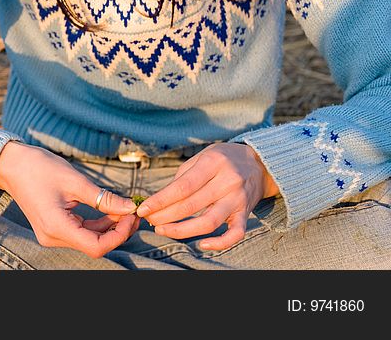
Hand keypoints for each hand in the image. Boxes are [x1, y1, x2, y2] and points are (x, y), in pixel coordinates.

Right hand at [0, 141, 137, 258]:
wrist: (11, 164)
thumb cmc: (40, 168)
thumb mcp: (75, 181)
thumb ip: (104, 198)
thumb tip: (130, 208)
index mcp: (56, 227)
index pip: (96, 246)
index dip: (119, 235)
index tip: (132, 216)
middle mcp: (53, 237)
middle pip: (94, 245)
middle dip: (118, 231)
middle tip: (134, 211)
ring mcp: (51, 234)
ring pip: (88, 239)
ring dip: (109, 227)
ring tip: (125, 209)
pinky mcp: (52, 227)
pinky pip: (80, 231)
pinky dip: (96, 223)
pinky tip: (110, 210)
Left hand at [135, 142, 279, 250]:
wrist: (258, 163)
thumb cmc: (222, 159)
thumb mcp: (201, 158)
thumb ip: (182, 177)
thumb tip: (158, 199)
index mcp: (212, 163)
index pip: (182, 187)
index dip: (160, 200)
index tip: (144, 209)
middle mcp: (227, 181)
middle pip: (191, 205)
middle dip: (165, 216)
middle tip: (149, 220)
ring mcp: (238, 199)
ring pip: (208, 222)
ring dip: (182, 230)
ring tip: (163, 230)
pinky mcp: (246, 214)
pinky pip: (234, 234)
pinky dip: (219, 243)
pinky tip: (201, 244)